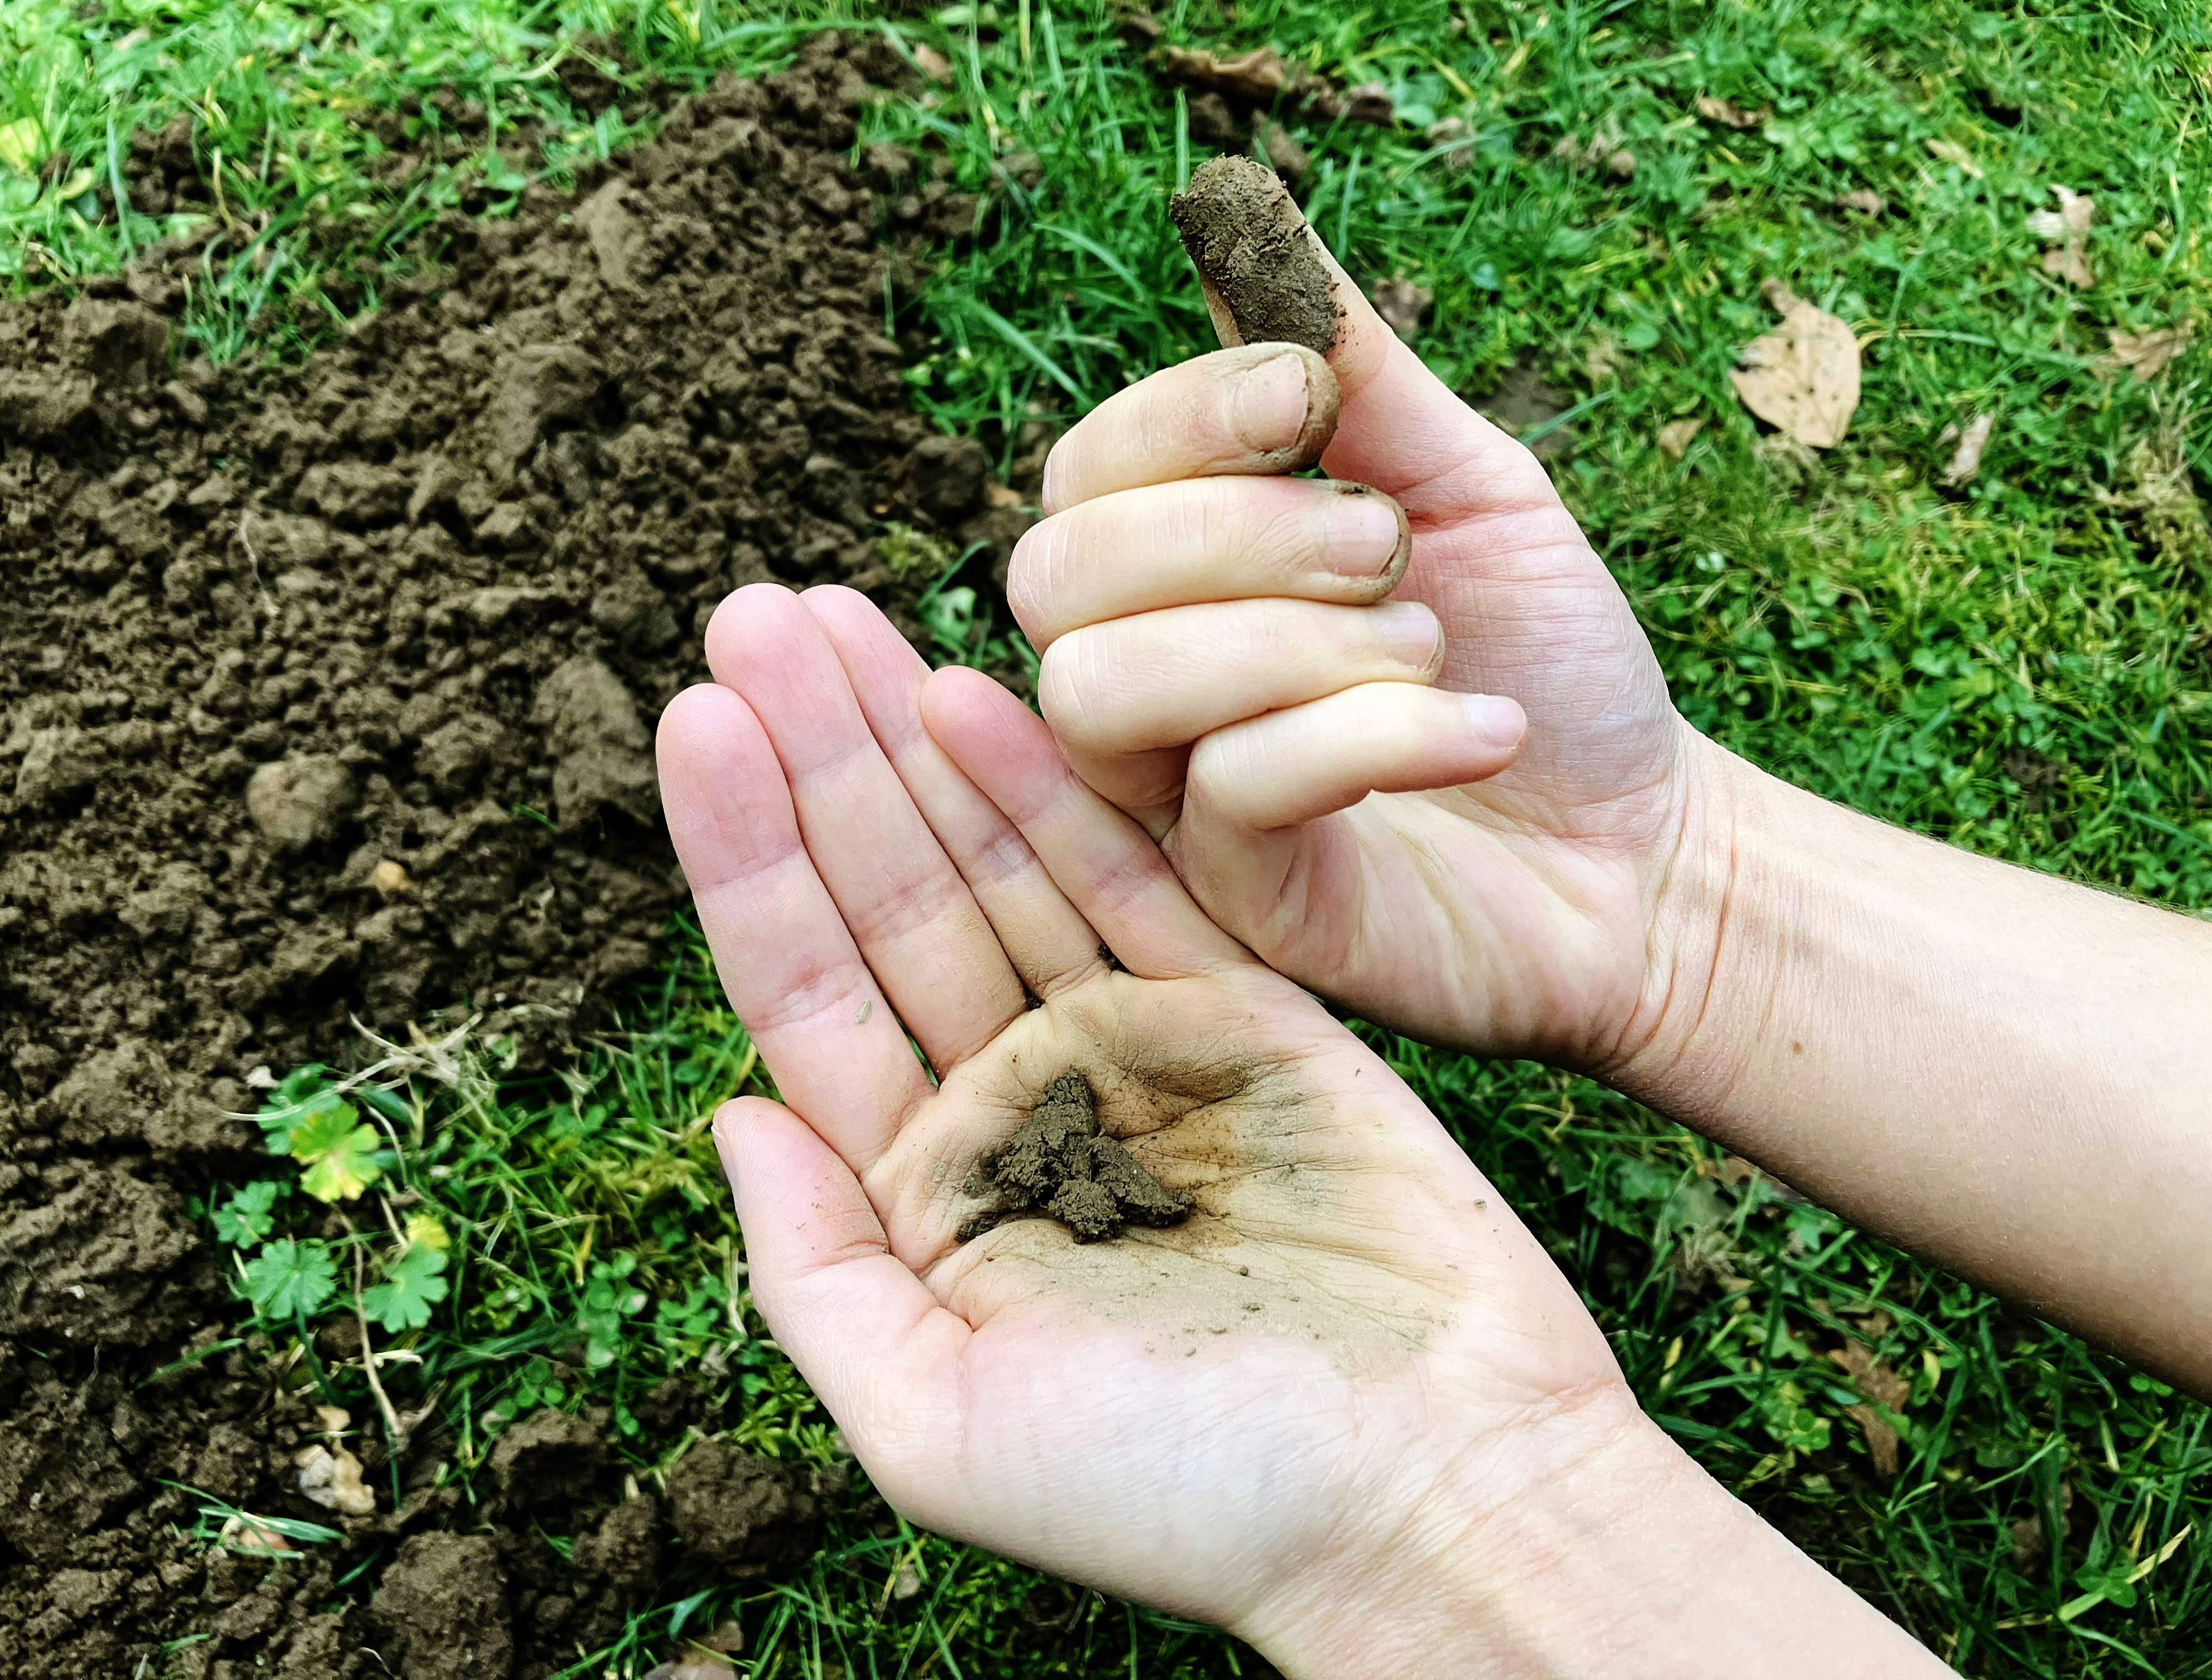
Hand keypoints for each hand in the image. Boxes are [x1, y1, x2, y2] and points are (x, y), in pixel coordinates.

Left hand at [655, 585, 1944, 1676]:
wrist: (1436, 1483)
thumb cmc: (1192, 1493)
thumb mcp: (942, 1429)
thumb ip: (814, 1277)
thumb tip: (728, 1117)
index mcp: (930, 1198)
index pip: (805, 998)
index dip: (744, 859)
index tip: (693, 722)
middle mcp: (1014, 1105)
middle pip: (887, 902)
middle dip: (816, 760)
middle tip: (750, 613)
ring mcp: (1127, 1047)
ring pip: (995, 863)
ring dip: (912, 741)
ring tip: (832, 618)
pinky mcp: (1244, 1012)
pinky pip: (1132, 879)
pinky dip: (1056, 791)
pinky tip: (978, 695)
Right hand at [1007, 253, 1706, 1067]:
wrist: (1639, 846)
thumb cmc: (1543, 656)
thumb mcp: (1471, 487)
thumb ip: (1356, 371)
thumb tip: (1242, 211)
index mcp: (1179, 570)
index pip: (1086, 471)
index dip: (1178, 418)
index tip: (1310, 401)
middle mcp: (1144, 677)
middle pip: (1056, 574)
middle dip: (1233, 535)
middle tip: (1386, 550)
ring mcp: (1168, 800)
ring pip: (1099, 685)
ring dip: (1282, 641)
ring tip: (1425, 647)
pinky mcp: (1232, 900)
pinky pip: (1230, 787)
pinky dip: (1372, 735)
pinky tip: (1488, 732)